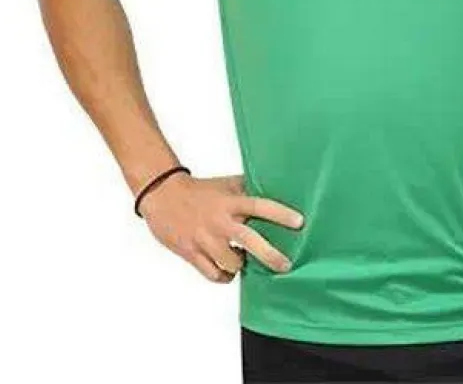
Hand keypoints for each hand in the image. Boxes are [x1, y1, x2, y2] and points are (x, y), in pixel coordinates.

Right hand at [139, 172, 304, 283]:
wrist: (163, 195)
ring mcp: (205, 239)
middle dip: (270, 255)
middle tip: (286, 265)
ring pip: (232, 263)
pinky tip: (228, 270)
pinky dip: (225, 276)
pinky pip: (214, 275)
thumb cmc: (201, 190)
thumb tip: (278, 187)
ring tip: (244, 259)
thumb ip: (249, 189)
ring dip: (242, 265)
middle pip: (250, 241)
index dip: (280, 214)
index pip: (259, 206)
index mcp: (230, 202)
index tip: (299, 222)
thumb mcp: (226, 185)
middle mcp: (220, 221)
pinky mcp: (191, 253)